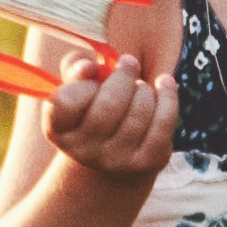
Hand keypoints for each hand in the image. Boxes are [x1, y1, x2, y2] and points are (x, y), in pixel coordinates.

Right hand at [38, 39, 173, 186]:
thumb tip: (88, 67)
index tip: (94, 72)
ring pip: (139, 112)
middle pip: (109, 104)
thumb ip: (76, 67)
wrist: (116, 153)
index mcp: (58, 130)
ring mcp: (116, 161)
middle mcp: (82, 151)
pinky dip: (168, 96)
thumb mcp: (79, 86)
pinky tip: (165, 83)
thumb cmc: (94, 106)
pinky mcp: (147, 162)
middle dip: (124, 76)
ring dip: (144, 89)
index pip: (64, 101)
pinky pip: (163, 123)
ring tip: (141, 86)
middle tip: (129, 64)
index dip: (82, 83)